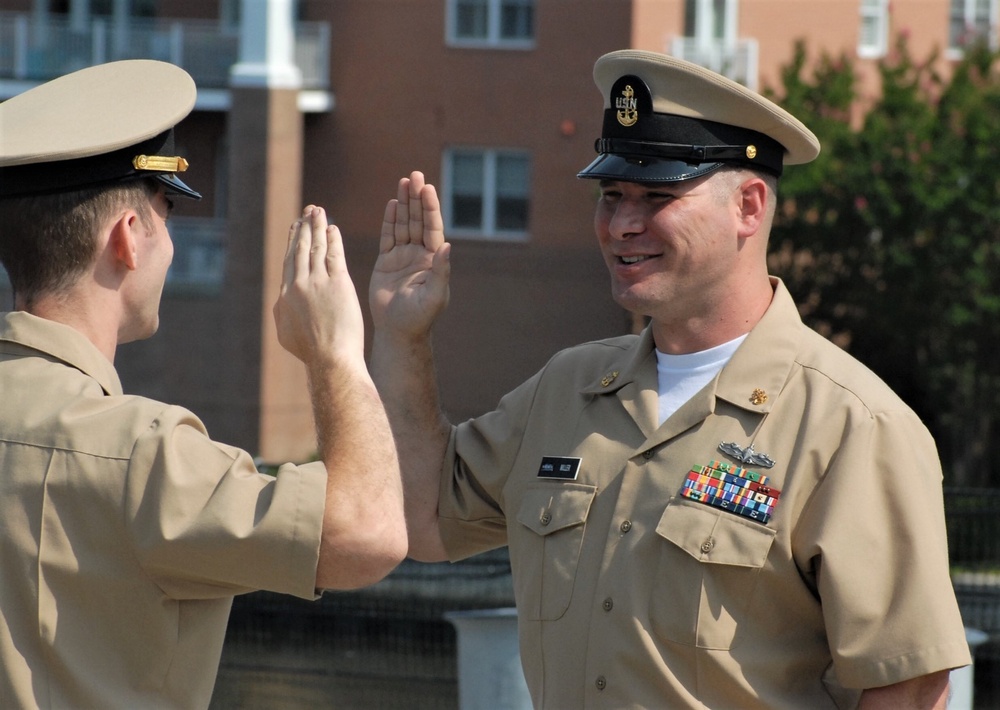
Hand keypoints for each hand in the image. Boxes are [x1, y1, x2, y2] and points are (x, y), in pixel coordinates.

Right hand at [274, 205, 364, 366]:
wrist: (331, 359)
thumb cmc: (312, 353)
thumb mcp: (287, 333)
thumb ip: (283, 313)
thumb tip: (281, 302)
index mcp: (285, 296)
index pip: (290, 262)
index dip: (293, 243)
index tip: (296, 228)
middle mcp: (298, 285)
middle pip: (300, 249)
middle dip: (303, 228)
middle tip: (307, 212)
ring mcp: (317, 283)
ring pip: (315, 247)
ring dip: (317, 227)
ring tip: (319, 211)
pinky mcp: (338, 284)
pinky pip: (334, 255)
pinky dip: (332, 239)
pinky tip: (333, 228)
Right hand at [369, 171, 450, 340]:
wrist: (398, 331)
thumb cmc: (419, 318)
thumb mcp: (434, 296)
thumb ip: (441, 271)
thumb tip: (447, 246)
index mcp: (433, 260)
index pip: (432, 228)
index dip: (430, 207)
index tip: (427, 188)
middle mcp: (420, 255)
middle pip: (418, 220)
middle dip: (417, 198)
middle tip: (415, 175)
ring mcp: (403, 256)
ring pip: (404, 224)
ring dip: (404, 203)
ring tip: (404, 181)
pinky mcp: (387, 262)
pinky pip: (388, 236)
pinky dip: (390, 220)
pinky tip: (393, 203)